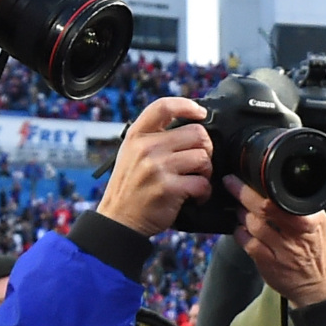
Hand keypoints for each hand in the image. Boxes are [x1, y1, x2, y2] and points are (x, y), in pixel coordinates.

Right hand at [97, 97, 212, 237]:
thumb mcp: (132, 153)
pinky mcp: (168, 187)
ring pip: (203, 158)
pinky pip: (202, 183)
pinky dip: (204, 192)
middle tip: (199, 163)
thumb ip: (154, 138)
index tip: (200, 113)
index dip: (187, 105)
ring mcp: (157, 167)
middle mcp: (146, 147)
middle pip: (197, 134)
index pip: (163, 107)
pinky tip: (195, 196)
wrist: (119, 219)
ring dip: (206, 172)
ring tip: (196, 180)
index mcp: (137, 135)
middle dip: (206, 149)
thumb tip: (190, 127)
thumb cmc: (131, 186)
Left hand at [227, 176, 325, 306]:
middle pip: (265, 208)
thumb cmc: (314, 251)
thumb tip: (272, 187)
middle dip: (243, 192)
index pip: (284, 198)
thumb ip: (301, 208)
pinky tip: (241, 229)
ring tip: (240, 209)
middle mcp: (298, 234)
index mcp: (312, 221)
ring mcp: (282, 250)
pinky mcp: (268, 263)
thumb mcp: (319, 225)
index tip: (248, 175)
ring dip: (241, 213)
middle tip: (230, 182)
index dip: (262, 185)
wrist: (316, 286)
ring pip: (253, 223)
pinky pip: (246, 242)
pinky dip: (239, 232)